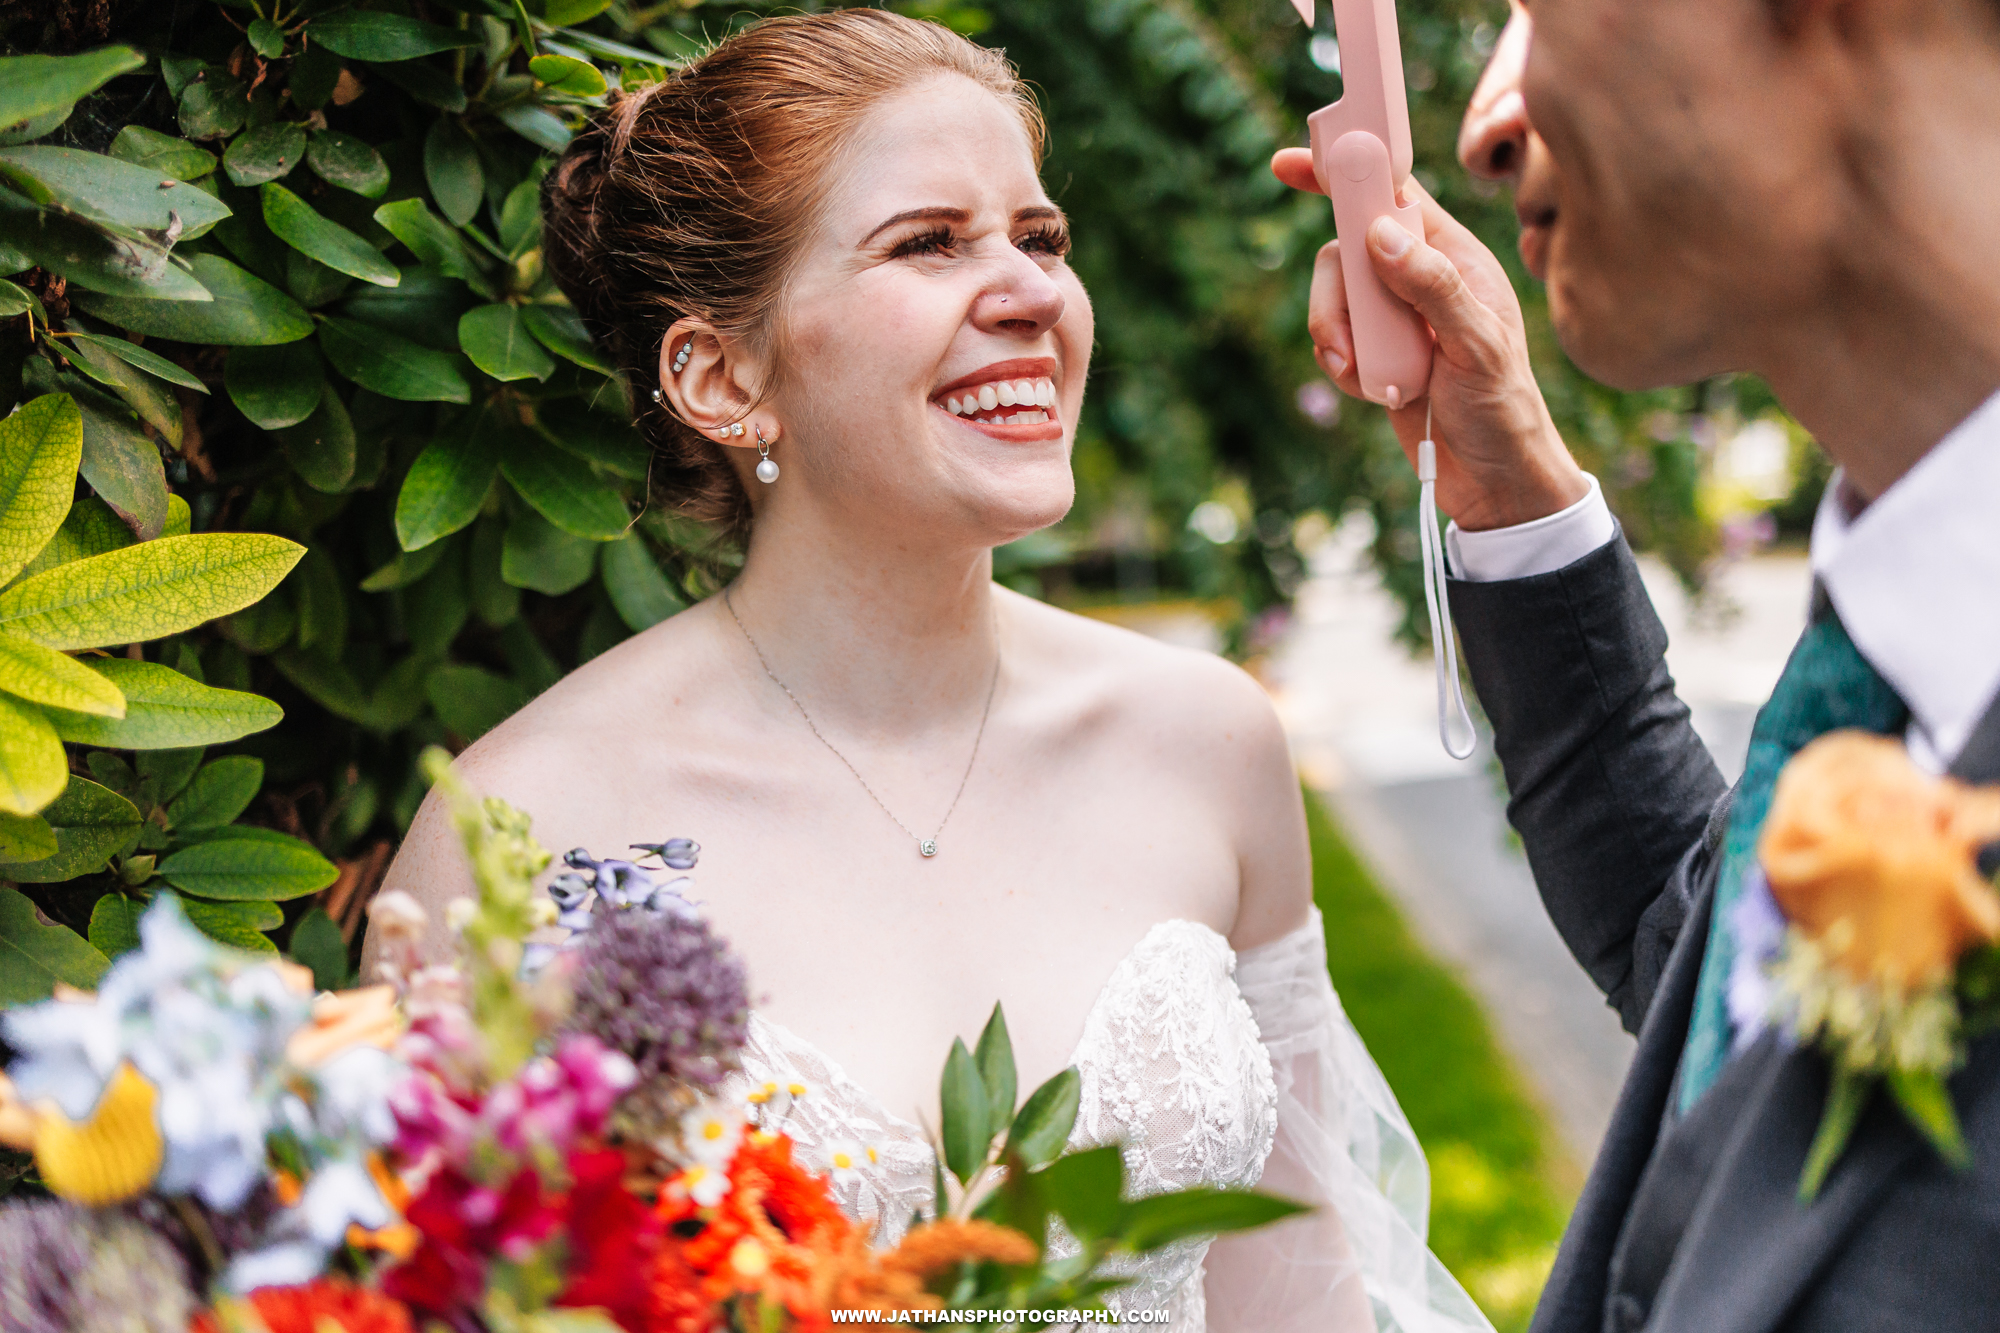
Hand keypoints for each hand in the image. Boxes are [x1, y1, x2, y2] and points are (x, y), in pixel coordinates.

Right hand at [1272, 149, 1587, 530]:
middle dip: (1334, 295)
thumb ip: (1431, 285)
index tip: (1292, 164)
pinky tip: (1372, 388)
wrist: (1492, 481)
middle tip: (1347, 338)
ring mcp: (1395, 315)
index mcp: (1455, 256)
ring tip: (1366, 374)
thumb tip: (1379, 233)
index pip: (1395, 192)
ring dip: (1337, 337)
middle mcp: (1420, 277)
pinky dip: (1342, 366)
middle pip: (1346, 248)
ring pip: (1333, 297)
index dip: (1347, 171)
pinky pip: (1334, 340)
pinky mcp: (1376, 351)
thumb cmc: (1502, 410)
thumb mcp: (1476, 345)